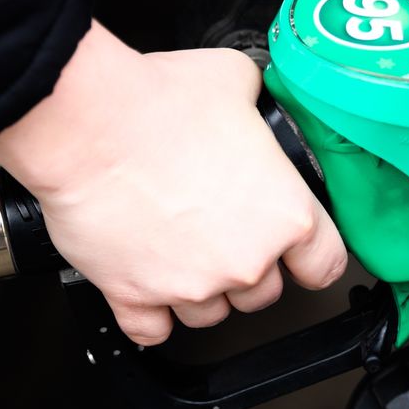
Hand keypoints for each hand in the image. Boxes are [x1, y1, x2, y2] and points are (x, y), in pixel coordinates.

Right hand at [0, 21, 347, 344]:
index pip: (324, 264)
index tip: (298, 254)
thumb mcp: (233, 78)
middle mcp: (243, 259)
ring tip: (177, 246)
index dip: (310, 256)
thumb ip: (254, 105)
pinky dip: (149, 314)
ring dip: (198, 288)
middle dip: (245, 266)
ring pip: (208, 314)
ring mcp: (188, 285)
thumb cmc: (154, 101)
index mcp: (283, 213)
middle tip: (219, 228)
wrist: (84, 122)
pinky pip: (151, 330)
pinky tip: (146, 283)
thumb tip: (249, 102)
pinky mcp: (133, 296)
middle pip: (262, 293)